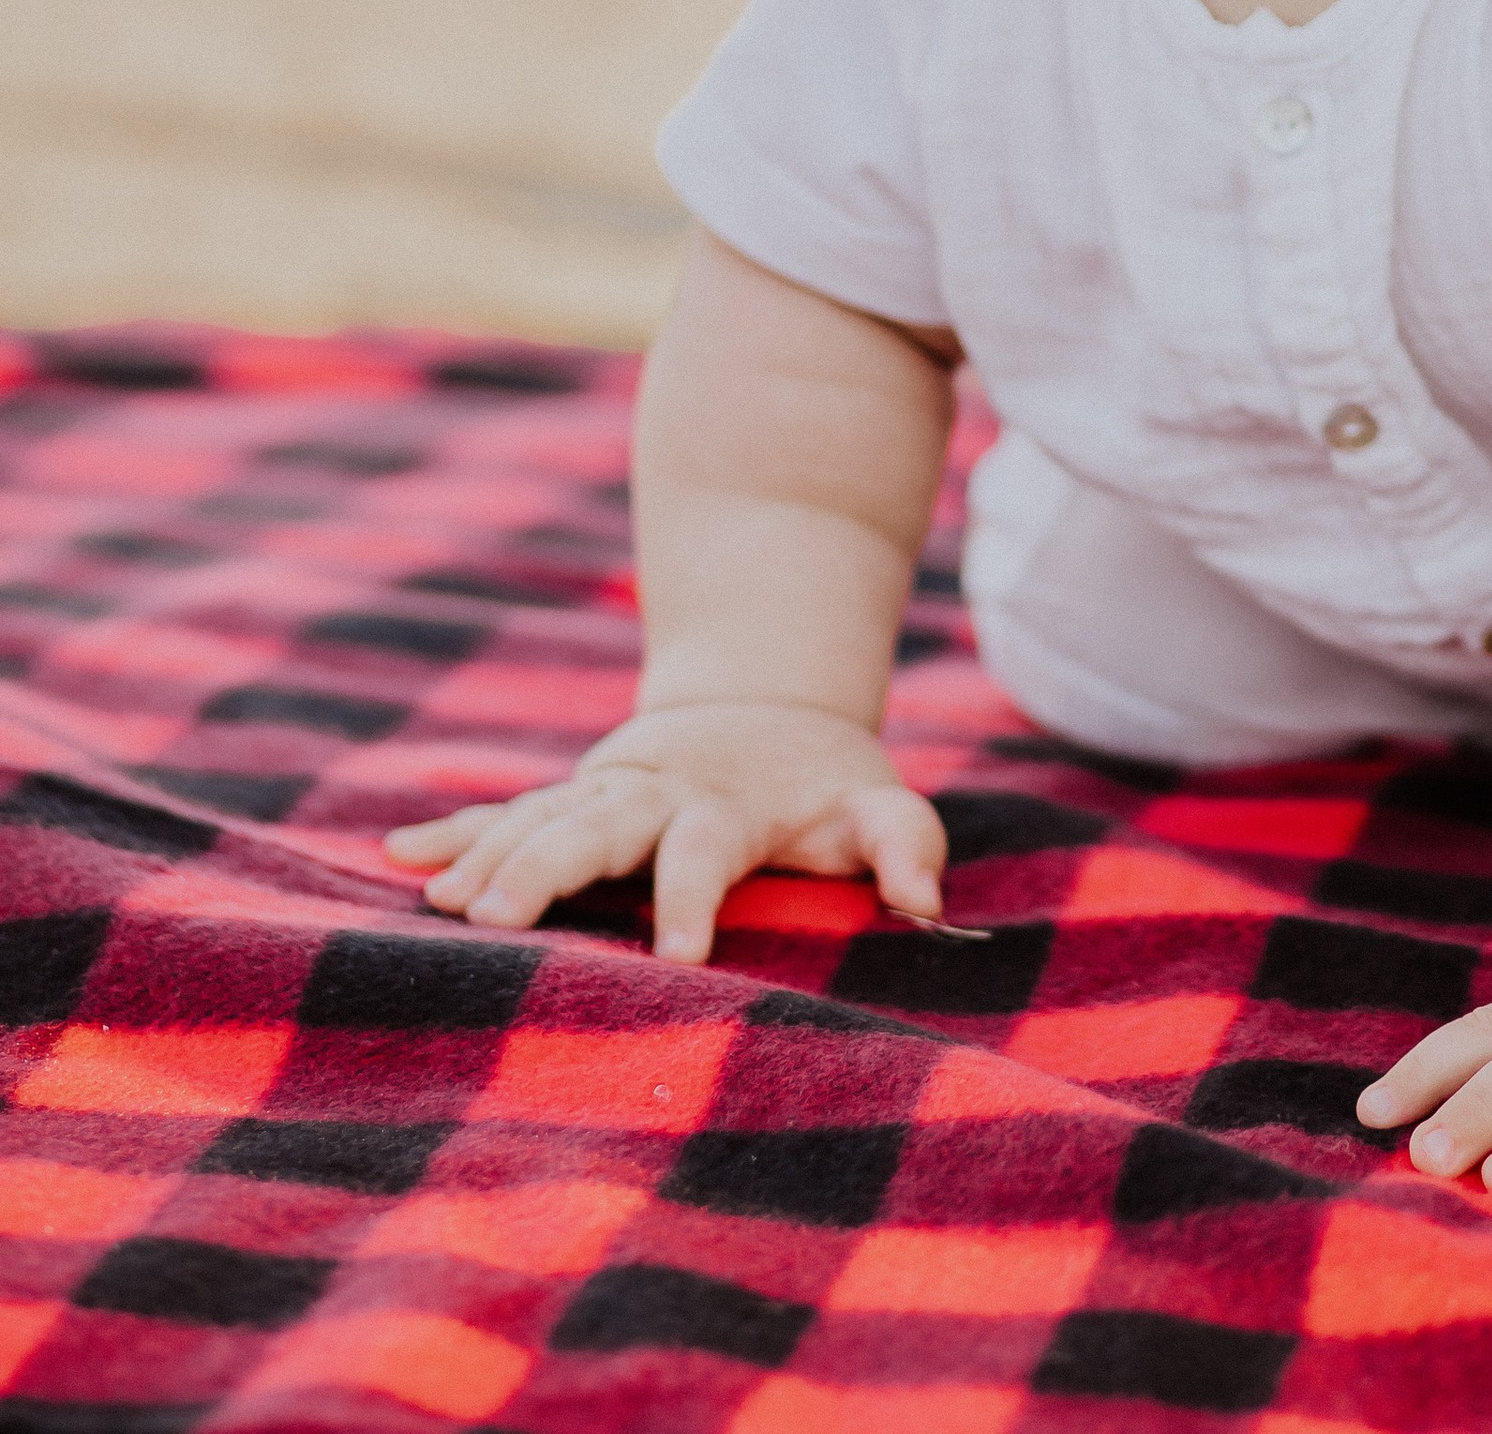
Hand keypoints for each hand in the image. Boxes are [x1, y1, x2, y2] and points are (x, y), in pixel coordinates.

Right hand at [383, 699, 947, 962]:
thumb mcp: (878, 802)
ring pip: (538, 818)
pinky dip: (453, 828)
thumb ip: (905, 843)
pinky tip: (395, 854)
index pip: (703, 850)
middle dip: (544, 869)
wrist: (767, 706)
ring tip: (437, 899)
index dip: (693, 898)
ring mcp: (604, 790)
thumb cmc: (825, 782)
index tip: (678, 955)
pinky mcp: (573, 797)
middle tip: (493, 918)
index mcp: (724, 803)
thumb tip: (925, 904)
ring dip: (486, 854)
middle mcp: (652, 792)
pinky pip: (506, 811)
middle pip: (594, 826)